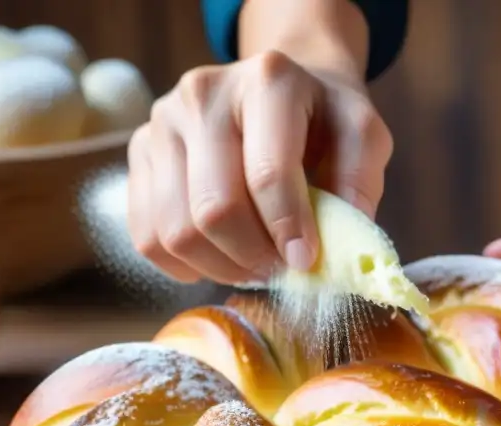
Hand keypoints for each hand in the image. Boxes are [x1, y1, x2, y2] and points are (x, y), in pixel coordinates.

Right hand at [127, 51, 392, 283]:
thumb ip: (359, 185)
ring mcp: (162, 122)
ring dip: (221, 267)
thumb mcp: (363, 137)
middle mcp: (203, 93)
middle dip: (253, 256)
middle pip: (215, 208)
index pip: (267, 172)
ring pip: (176, 229)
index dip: (287, 229)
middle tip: (280, 269)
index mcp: (268, 81)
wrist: (278, 93)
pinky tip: (218, 259)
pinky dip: (183, 265)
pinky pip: (146, 235)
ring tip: (254, 266)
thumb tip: (338, 248)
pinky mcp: (138, 152)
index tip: (306, 262)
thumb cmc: (324, 122)